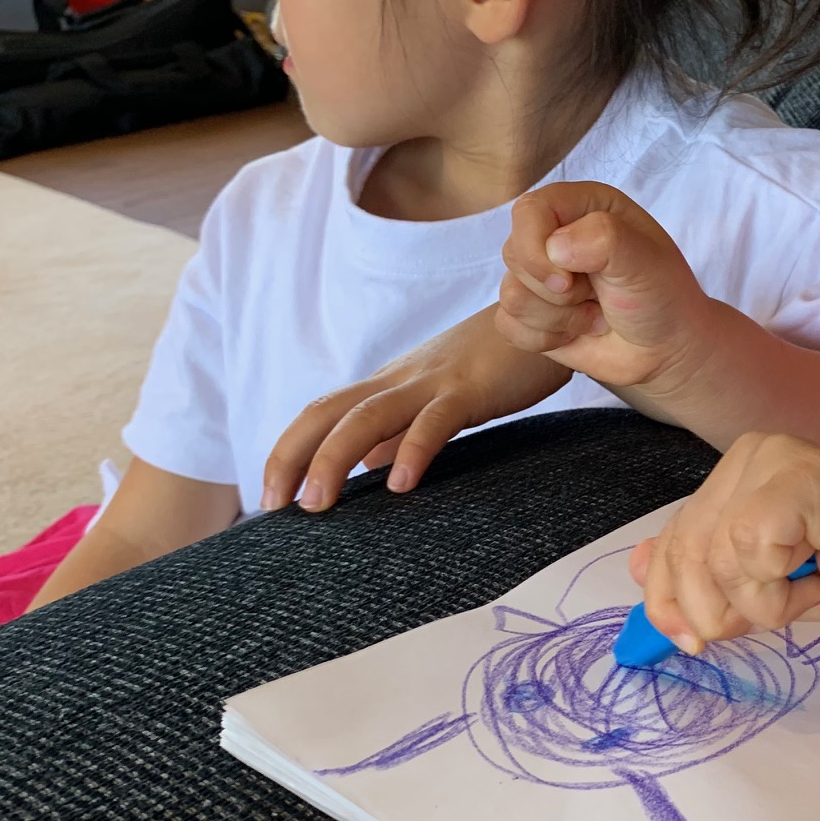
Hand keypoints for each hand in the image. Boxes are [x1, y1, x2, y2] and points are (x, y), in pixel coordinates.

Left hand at [262, 307, 569, 511]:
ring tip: (316, 505)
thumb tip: (370, 468)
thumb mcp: (444, 399)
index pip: (322, 414)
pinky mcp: (471, 388)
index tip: (271, 497)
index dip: (289, 451)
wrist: (548, 314)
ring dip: (333, 459)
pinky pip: (435, 420)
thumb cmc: (500, 363)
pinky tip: (399, 485)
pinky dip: (414, 450)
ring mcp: (433, 381)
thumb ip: (406, 430)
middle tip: (271, 506)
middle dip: (290, 456)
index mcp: (391, 384)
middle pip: (326, 412)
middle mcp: (400, 380)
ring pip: (367, 417)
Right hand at [496, 182, 713, 391]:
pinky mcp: (531, 312)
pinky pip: (507, 324)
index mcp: (582, 207)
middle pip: (514, 253)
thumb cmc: (660, 297)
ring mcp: (539, 275)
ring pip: (510, 294)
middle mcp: (555, 235)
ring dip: (559, 317)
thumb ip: (604, 238)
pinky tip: (576, 333)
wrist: (665, 350)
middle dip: (557, 290)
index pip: (529, 210)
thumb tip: (554, 249)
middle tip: (597, 295)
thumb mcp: (645, 260)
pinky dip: (543, 338)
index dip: (536, 248)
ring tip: (594, 315)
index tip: (568, 280)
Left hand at [632, 432, 819, 651]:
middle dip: (708, 610)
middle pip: (686, 550)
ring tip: (801, 589)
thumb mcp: (764, 585)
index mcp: (735, 474)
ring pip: (718, 557)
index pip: (671, 538)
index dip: (665, 595)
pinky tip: (816, 573)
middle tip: (750, 626)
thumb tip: (637, 571)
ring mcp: (777, 459)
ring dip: (759, 602)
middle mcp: (750, 455)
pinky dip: (777, 588)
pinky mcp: (803, 477)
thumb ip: (707, 575)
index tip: (683, 640)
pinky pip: (751, 548)